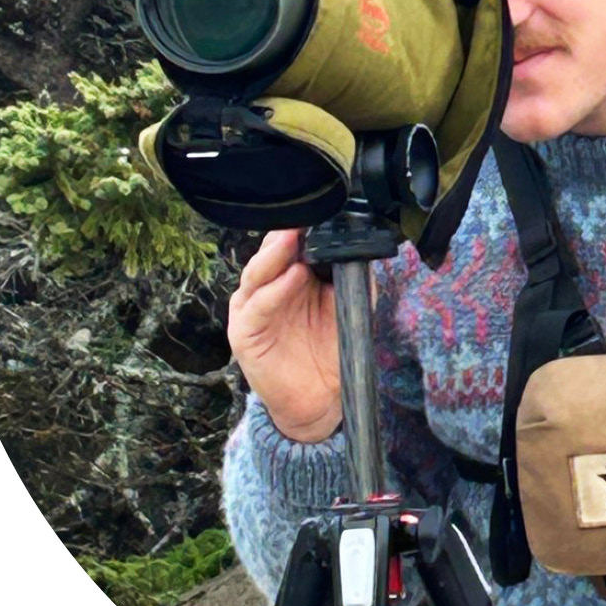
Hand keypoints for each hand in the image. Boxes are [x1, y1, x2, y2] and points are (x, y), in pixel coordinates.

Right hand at [228, 228, 343, 442]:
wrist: (320, 397)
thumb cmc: (330, 346)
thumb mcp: (347, 303)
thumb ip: (350, 274)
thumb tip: (361, 243)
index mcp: (288, 275)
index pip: (289, 242)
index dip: (303, 227)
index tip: (320, 208)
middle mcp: (266, 286)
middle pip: (270, 252)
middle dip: (285, 234)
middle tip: (302, 217)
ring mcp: (252, 308)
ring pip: (257, 273)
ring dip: (275, 255)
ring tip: (292, 240)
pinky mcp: (244, 333)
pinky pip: (258, 306)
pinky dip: (275, 290)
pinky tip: (293, 277)